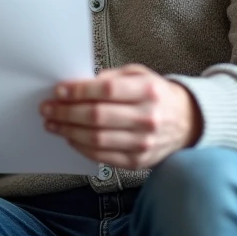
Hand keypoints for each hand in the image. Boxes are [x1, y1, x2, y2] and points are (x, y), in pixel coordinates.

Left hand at [40, 64, 201, 169]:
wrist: (188, 121)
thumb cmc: (157, 95)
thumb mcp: (139, 74)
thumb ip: (110, 77)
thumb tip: (78, 85)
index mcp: (148, 91)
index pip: (106, 90)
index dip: (78, 91)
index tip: (59, 91)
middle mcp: (148, 117)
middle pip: (97, 116)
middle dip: (66, 112)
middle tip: (48, 109)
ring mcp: (144, 142)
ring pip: (96, 139)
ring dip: (68, 131)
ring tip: (54, 124)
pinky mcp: (139, 160)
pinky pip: (103, 157)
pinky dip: (82, 148)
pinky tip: (71, 139)